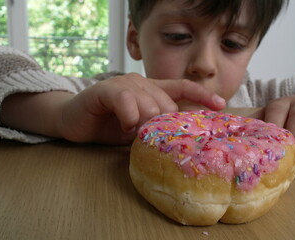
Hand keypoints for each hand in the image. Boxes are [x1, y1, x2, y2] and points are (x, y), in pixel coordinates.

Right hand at [58, 73, 225, 143]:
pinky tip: (125, 127)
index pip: (182, 87)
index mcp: (151, 90)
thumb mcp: (138, 129)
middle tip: (152, 138)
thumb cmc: (108, 126)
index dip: (202, 95)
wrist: (73, 121)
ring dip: (144, 124)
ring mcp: (123, 84)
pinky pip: (126, 100)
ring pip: (149, 103)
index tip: (221, 106)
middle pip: (167, 104)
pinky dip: (129, 117)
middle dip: (163, 125)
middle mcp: (141, 83)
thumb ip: (156, 129)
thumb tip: (180, 141)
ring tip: (133, 134)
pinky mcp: (106, 89)